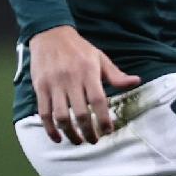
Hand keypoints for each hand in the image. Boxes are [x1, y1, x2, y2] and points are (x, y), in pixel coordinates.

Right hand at [29, 25, 139, 144]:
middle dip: (88, 131)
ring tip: (78, 141)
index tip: (108, 131)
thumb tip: (136, 81)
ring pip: (61, 116)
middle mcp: (71, 79)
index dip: (104, 119)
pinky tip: (57, 137)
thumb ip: (116, 74)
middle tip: (94, 141)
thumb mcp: (100, 58)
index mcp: (88, 72)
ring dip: (70, 133)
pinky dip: (50, 128)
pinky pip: (44, 113)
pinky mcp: (39, 87)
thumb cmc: (79, 48)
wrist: (49, 34)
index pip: (99, 101)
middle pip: (81, 112)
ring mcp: (53, 84)